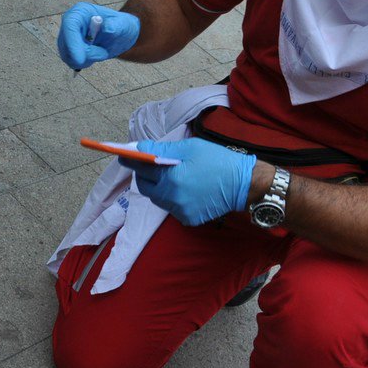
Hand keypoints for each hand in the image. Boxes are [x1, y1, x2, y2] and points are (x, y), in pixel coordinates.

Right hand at [57, 2, 139, 69]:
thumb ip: (116, 25)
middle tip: (103, 53)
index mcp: (81, 12)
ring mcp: (67, 36)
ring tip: (101, 51)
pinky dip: (84, 62)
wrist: (119, 34)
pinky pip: (70, 61)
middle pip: (66, 43)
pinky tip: (95, 55)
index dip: (72, 42)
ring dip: (86, 59)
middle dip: (85, 54)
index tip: (80, 58)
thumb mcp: (123, 24)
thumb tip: (108, 28)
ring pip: (67, 55)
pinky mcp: (68, 48)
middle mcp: (70, 23)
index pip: (70, 25)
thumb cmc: (120, 25)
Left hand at [126, 138, 255, 225]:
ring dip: (160, 188)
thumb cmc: (217, 160)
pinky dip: (174, 199)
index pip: (141, 169)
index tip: (123, 155)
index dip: (131, 160)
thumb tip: (138, 148)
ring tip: (174, 177)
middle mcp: (173, 198)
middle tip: (153, 166)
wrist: (244, 183)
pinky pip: (172, 208)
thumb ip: (161, 150)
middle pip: (146, 188)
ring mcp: (180, 211)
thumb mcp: (189, 148)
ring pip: (158, 199)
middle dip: (146, 176)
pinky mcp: (188, 219)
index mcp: (171, 179)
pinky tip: (187, 190)